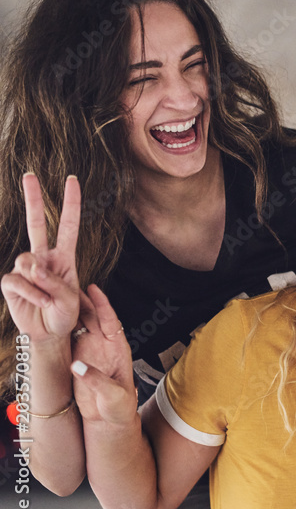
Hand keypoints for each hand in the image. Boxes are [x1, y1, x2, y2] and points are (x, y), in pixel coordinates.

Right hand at [0, 174, 80, 345]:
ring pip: (27, 261)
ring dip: (39, 282)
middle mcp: (44, 257)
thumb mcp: (69, 298)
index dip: (70, 203)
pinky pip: (17, 281)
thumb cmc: (64, 314)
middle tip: (29, 174)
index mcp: (64, 257)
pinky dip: (30, 294)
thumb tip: (31, 266)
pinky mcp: (11, 282)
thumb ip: (52, 280)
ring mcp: (25, 268)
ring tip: (47, 298)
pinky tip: (36, 302)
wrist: (49, 333)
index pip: (67, 225)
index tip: (71, 180)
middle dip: (33, 198)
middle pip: (36, 223)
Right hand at [70, 285, 136, 425]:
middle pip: (93, 317)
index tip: (94, 289)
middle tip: (69, 285)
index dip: (103, 305)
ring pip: (81, 325)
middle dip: (83, 301)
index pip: (111, 322)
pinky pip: (70, 338)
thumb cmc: (119, 407)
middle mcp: (105, 345)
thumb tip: (76, 367)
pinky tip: (53, 315)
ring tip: (58, 294)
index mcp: (119, 349)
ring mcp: (91, 350)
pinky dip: (63, 326)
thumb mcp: (112, 395)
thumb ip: (96, 380)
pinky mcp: (78, 357)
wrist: (108, 418)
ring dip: (71, 310)